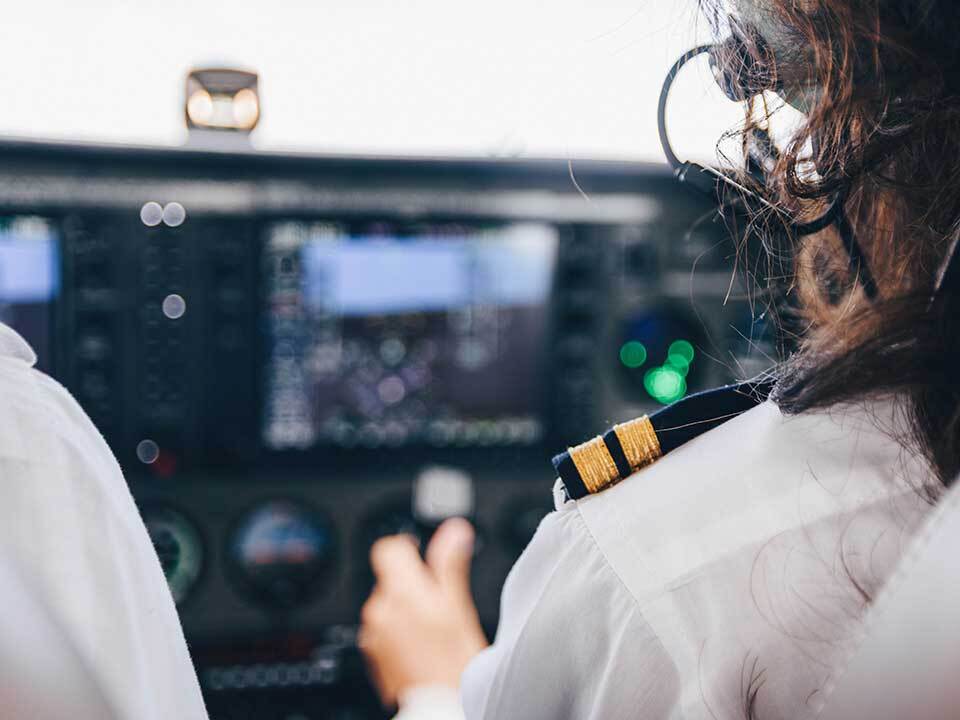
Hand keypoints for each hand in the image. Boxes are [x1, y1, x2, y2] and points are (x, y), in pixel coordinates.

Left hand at [360, 518, 488, 707]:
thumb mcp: (459, 607)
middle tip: (439, 604)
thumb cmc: (454, 664)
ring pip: (386, 604)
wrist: (438, 709)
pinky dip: (397, 630)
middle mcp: (379, 609)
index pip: (388, 547)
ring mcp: (372, 632)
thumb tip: (454, 531)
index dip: (407, 547)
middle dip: (412, 584)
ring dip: (404, 608)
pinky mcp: (371, 652)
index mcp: (401, 591)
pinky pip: (382, 628)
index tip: (423, 558)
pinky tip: (420, 645)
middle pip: (389, 577)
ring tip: (432, 630)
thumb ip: (450, 564)